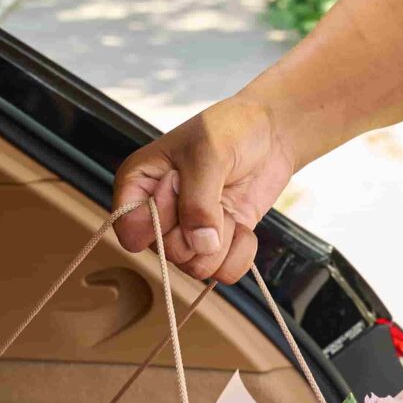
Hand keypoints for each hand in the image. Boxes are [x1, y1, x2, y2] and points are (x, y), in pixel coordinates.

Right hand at [111, 95, 299, 283]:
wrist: (271, 131)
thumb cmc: (230, 129)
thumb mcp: (209, 154)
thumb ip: (199, 202)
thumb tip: (202, 247)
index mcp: (139, 184)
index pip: (131, 231)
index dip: (158, 217)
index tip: (177, 182)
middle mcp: (158, 213)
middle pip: (168, 253)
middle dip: (198, 228)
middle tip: (212, 191)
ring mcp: (188, 231)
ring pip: (195, 268)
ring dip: (222, 241)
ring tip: (227, 207)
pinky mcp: (217, 243)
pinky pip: (223, 273)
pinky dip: (240, 252)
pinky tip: (242, 224)